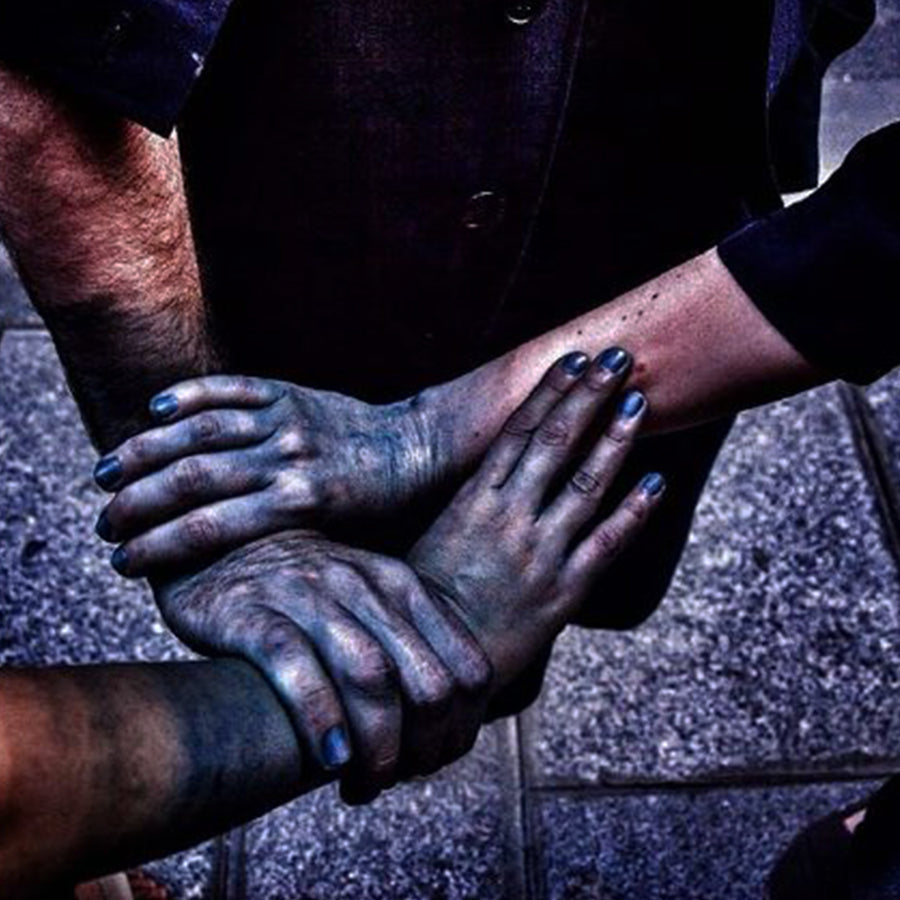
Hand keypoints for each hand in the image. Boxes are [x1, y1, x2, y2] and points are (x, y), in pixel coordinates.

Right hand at [92, 376, 436, 575]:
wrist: (417, 446)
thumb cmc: (378, 508)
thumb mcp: (336, 538)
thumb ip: (283, 548)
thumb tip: (221, 575)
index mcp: (298, 505)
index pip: (208, 527)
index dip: (156, 546)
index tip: (121, 563)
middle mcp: (287, 460)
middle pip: (193, 478)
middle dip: (137, 502)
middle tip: (104, 522)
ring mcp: (286, 420)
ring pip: (201, 432)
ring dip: (146, 451)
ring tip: (106, 473)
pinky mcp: (290, 393)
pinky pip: (232, 388)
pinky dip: (190, 396)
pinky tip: (155, 410)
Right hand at [152, 532, 491, 803]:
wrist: (217, 550)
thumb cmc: (304, 593)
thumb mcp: (368, 601)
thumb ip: (409, 644)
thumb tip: (450, 725)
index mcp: (403, 585)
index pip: (469, 670)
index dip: (461, 731)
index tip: (433, 761)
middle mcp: (364, 585)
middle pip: (428, 683)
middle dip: (423, 749)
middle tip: (397, 779)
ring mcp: (309, 594)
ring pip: (371, 677)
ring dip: (378, 748)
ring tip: (363, 785)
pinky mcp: (253, 612)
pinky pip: (296, 667)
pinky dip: (321, 719)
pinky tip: (329, 758)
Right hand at [408, 350, 664, 688]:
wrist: (435, 666)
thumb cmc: (426, 601)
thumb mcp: (435, 536)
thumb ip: (469, 501)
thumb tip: (495, 467)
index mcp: (473, 500)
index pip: (518, 432)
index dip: (550, 392)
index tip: (573, 360)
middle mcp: (509, 517)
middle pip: (556, 443)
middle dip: (588, 397)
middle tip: (616, 360)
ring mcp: (539, 552)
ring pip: (587, 483)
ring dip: (616, 439)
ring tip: (640, 402)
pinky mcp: (564, 589)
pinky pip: (607, 542)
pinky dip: (634, 509)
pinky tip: (657, 480)